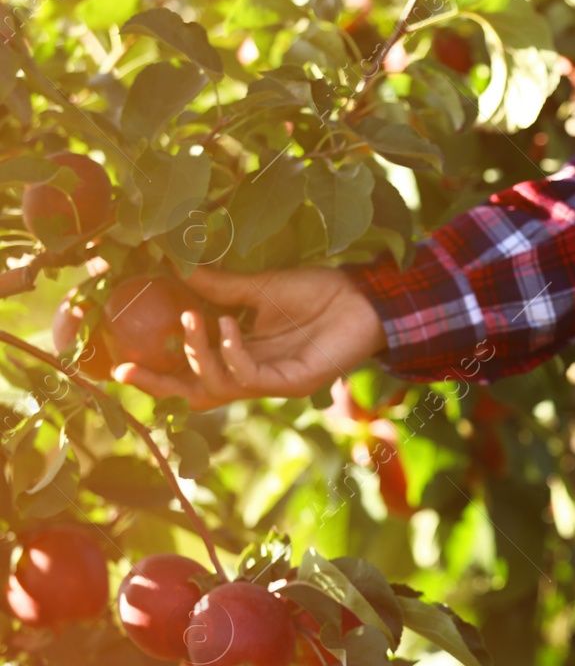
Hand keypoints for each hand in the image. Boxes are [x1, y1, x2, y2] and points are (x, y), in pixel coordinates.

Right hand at [112, 265, 387, 407]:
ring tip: (192, 319)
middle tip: (128, 367)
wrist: (364, 296)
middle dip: (162, 385)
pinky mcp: (295, 382)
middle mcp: (254, 373)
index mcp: (243, 353)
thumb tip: (176, 271)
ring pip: (219, 386)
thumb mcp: (260, 287)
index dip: (158, 373)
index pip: (193, 373)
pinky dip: (232, 352)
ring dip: (198, 354)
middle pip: (198, 394)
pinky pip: (250, 376)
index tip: (119, 363)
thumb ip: (221, 287)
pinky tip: (228, 324)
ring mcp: (275, 380)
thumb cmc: (319, 292)